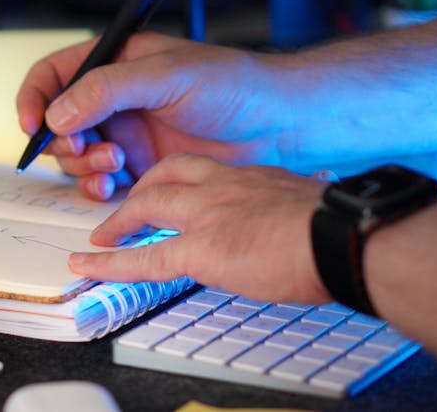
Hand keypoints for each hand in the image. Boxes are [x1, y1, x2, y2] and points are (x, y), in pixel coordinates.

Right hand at [16, 32, 292, 198]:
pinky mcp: (138, 168)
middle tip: (87, 148)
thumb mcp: (167, 75)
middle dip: (63, 140)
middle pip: (55, 121)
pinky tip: (115, 187)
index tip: (33, 125)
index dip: (34, 98)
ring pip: (73, 156)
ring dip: (82, 165)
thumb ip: (107, 89)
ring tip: (115, 165)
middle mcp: (112, 98)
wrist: (280, 127)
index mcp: (114, 61)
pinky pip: (98, 182)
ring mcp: (124, 134)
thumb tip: (58, 112)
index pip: (53, 74)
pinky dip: (97, 188)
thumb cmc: (234, 85)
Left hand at [70, 154, 330, 304]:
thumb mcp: (310, 207)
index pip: (204, 170)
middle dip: (140, 192)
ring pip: (145, 208)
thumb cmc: (344, 230)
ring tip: (100, 237)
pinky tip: (89, 265)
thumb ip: (291, 212)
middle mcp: (223, 187)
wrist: (347, 237)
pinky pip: (144, 257)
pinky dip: (110, 263)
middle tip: (126, 210)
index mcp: (252, 177)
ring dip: (118, 222)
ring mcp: (207, 215)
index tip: (175, 193)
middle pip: (165, 176)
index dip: (181, 181)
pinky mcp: (200, 248)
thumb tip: (301, 224)